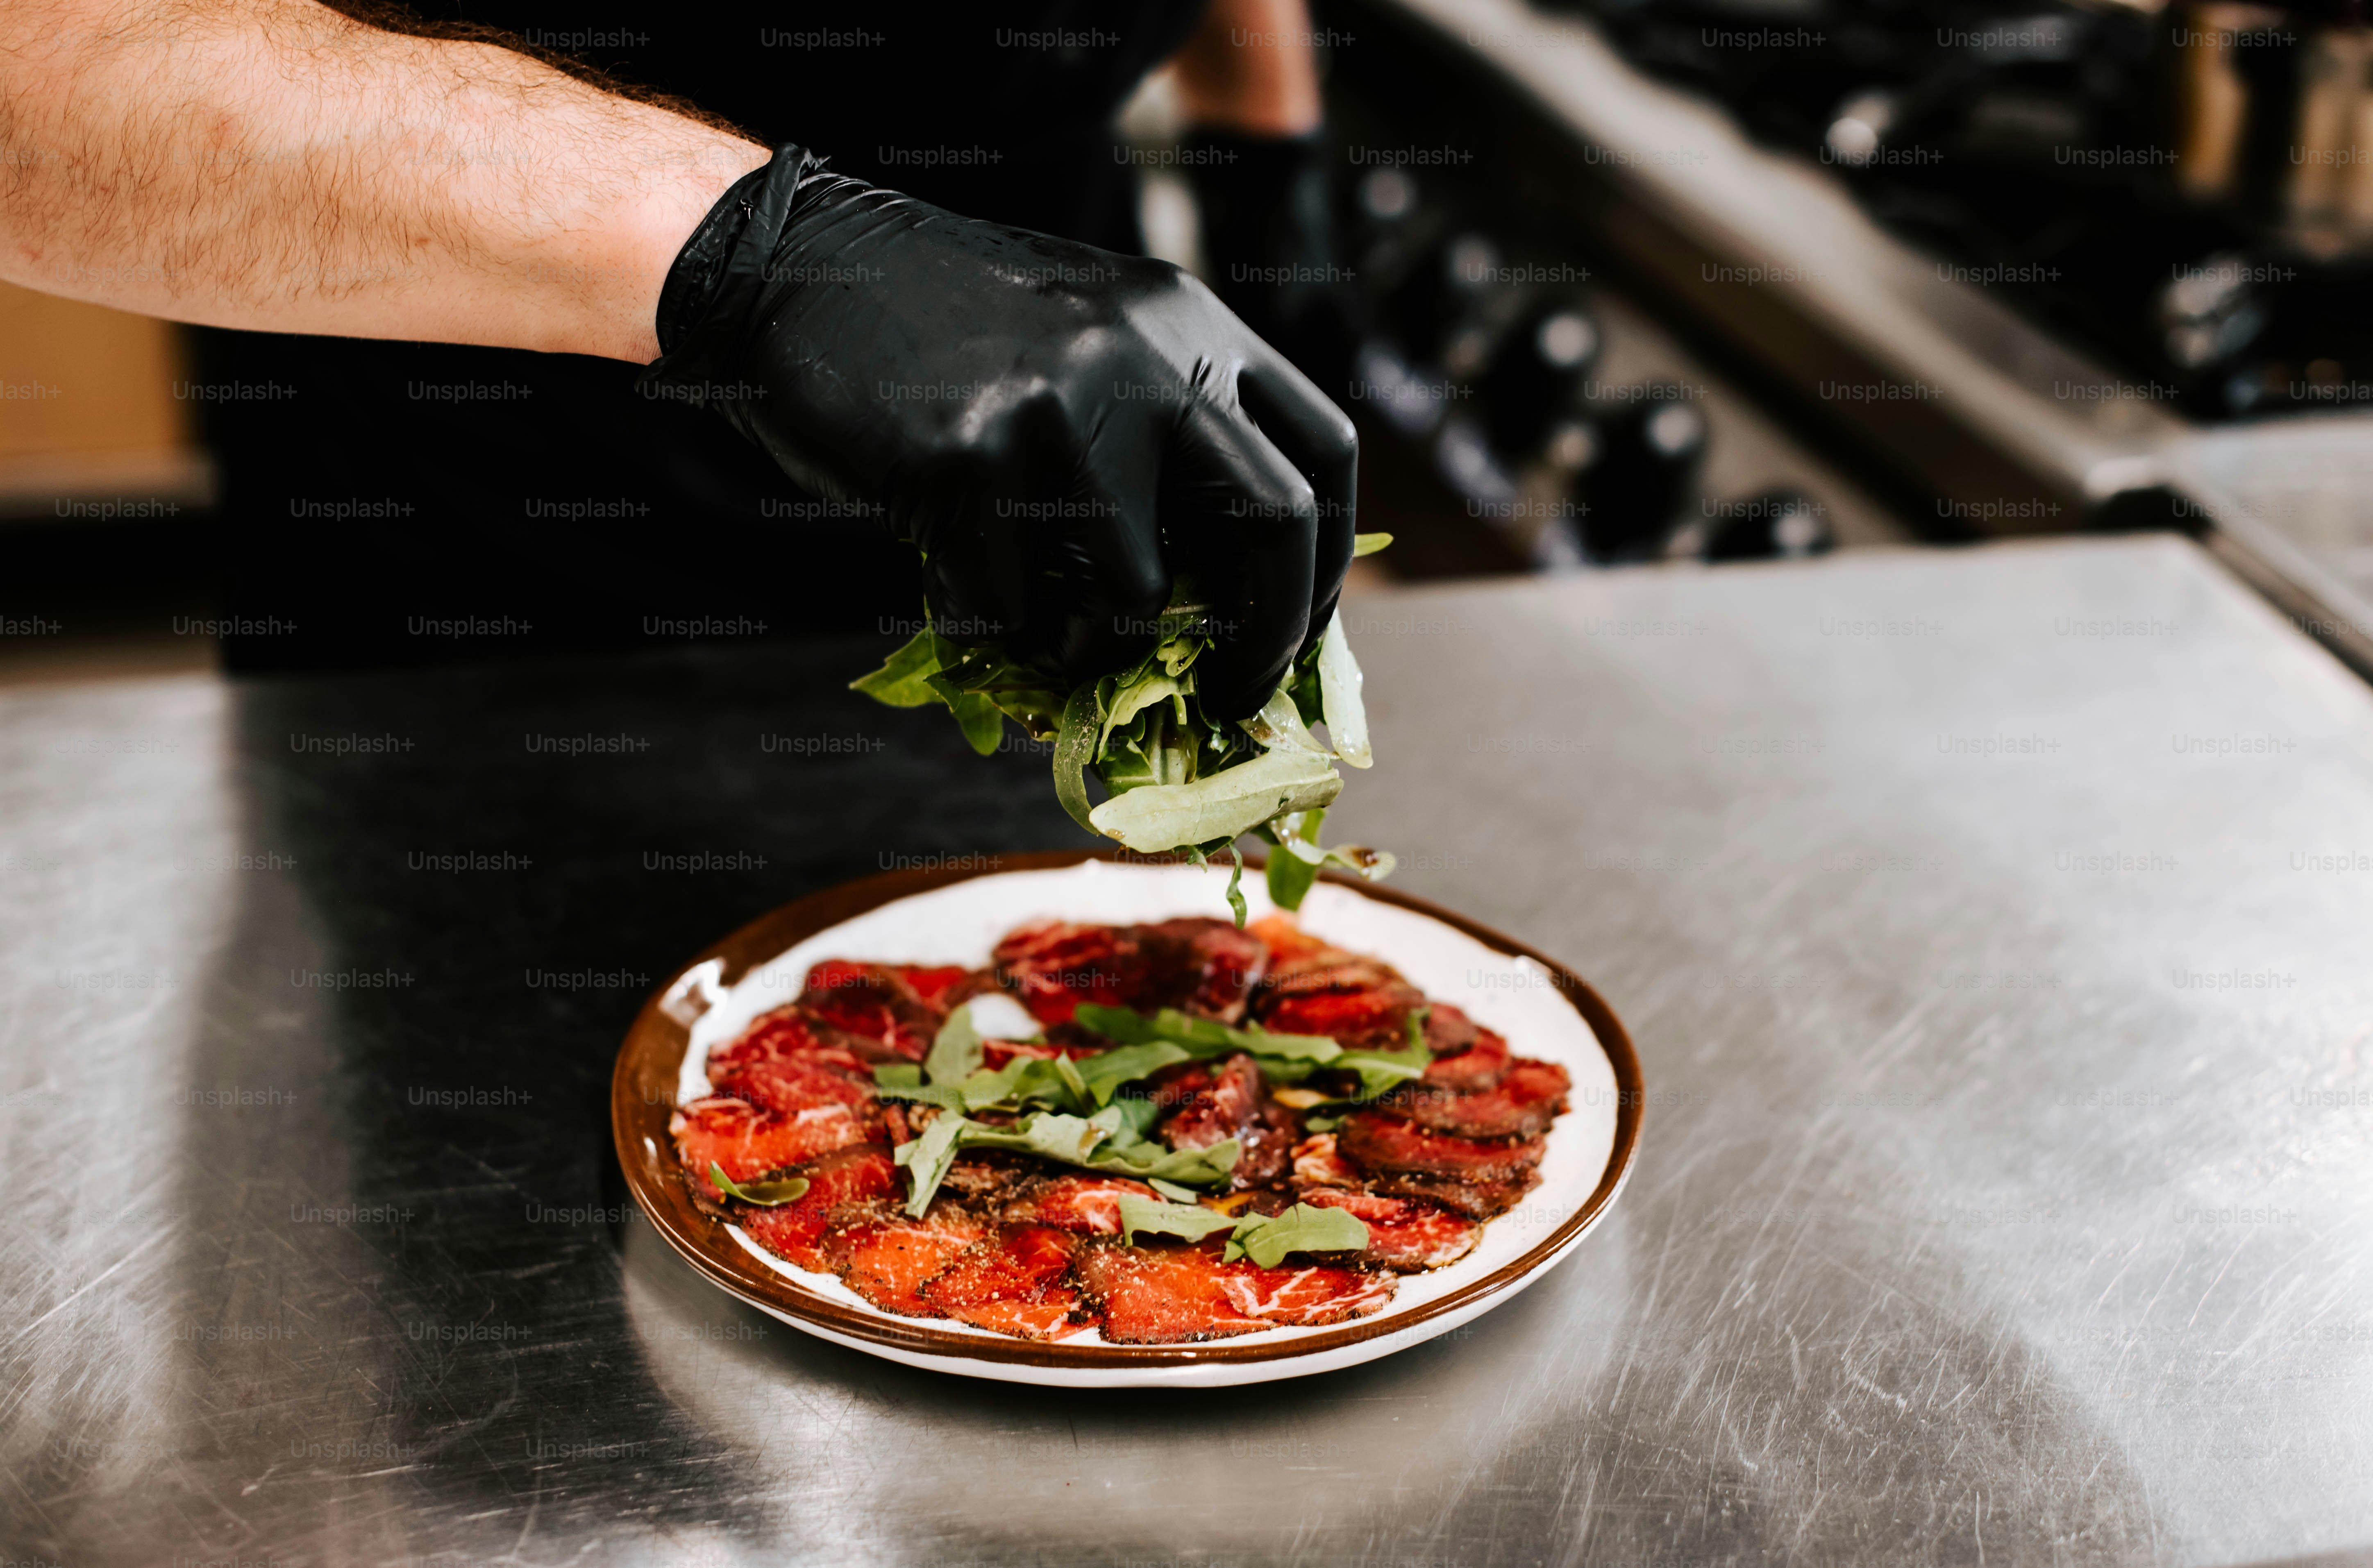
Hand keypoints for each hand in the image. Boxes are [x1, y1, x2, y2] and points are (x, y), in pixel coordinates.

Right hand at [643, 146, 1355, 719]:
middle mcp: (1147, 357)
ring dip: (1095, 650)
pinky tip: (958, 597)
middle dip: (1269, 639)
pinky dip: (992, 636)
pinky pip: (1011, 612)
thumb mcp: (1093, 339)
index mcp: (1191, 325)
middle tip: (1237, 700)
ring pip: (1136, 594)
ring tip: (1047, 637)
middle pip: (1274, 522)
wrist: (801, 268)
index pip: (1324, 452)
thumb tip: (1236, 596)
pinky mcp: (971, 463)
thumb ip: (1167, 435)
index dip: (1331, 565)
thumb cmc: (951, 330)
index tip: (1304, 633)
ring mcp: (1062, 408)